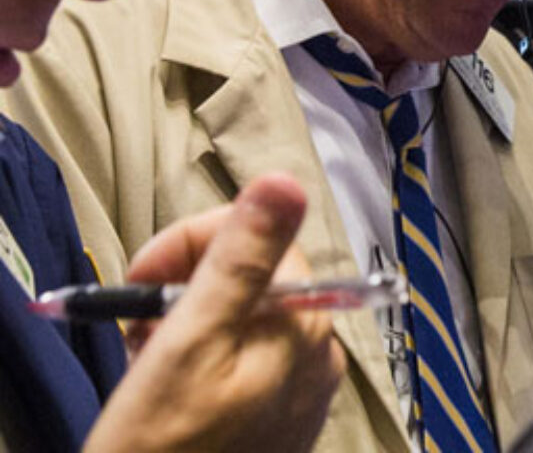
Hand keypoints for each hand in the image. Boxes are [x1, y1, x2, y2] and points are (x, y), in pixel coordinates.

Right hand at [85, 173, 343, 452]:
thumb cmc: (163, 446)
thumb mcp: (193, 340)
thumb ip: (242, 258)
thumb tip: (285, 180)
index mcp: (306, 321)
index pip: (260, 232)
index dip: (190, 243)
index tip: (141, 279)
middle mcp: (319, 348)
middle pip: (253, 272)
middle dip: (185, 284)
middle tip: (137, 325)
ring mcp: (303, 385)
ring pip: (242, 315)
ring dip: (185, 320)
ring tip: (146, 358)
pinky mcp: (279, 414)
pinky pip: (244, 359)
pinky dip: (200, 357)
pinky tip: (166, 384)